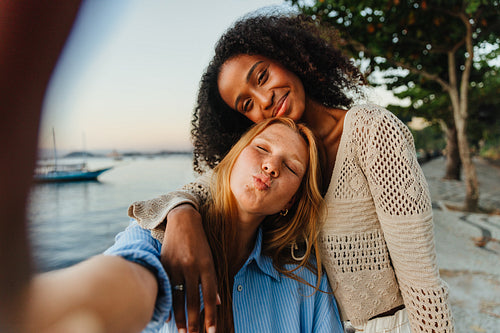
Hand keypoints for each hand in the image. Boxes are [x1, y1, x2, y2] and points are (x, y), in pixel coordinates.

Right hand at [161, 204, 216, 332]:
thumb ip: (212, 280)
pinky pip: (166, 288)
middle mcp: (192, 266)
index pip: (209, 296)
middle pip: (193, 300)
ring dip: (181, 317)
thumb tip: (215, 303)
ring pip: (178, 297)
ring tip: (183, 332)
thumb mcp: (210, 258)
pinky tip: (169, 316)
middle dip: (194, 321)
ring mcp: (177, 266)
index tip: (211, 331)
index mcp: (207, 265)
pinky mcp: (165, 264)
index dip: (210, 315)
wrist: (183, 220)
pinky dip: (168, 304)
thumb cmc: (200, 242)